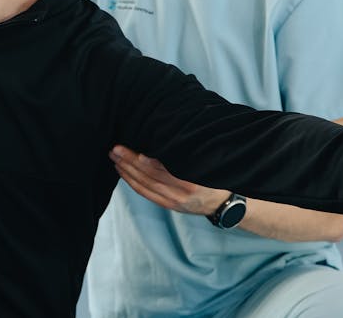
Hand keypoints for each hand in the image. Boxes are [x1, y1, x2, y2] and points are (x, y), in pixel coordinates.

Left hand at [109, 145, 229, 214]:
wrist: (227, 203)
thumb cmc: (218, 176)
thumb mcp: (209, 163)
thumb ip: (189, 154)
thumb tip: (168, 136)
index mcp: (193, 182)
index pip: (165, 171)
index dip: (148, 163)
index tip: (136, 151)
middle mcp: (182, 194)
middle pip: (150, 177)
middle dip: (130, 162)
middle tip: (116, 149)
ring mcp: (175, 202)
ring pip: (145, 186)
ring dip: (127, 171)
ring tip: (115, 157)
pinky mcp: (170, 206)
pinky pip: (146, 194)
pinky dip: (133, 183)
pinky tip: (123, 173)